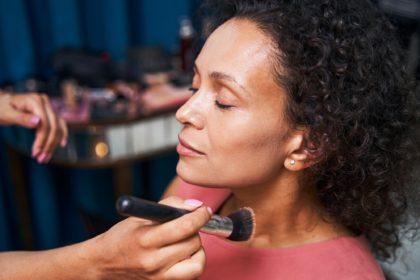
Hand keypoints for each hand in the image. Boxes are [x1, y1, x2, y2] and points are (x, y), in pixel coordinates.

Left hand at [0, 92, 67, 162]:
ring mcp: (48, 107)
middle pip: (53, 126)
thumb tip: (38, 122)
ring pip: (57, 127)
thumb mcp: (6, 113)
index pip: (44, 123)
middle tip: (41, 159)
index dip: (42, 139)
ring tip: (45, 157)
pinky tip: (62, 144)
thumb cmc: (1, 108)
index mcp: (35, 100)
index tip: (35, 154)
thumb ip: (21, 117)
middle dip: (48, 144)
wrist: (1, 103)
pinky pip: (59, 124)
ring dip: (53, 144)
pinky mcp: (49, 113)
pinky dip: (61, 134)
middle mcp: (45, 102)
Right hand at [88, 196, 211, 279]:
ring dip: (197, 249)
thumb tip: (196, 206)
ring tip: (186, 242)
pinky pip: (192, 275)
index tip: (204, 211)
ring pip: (197, 263)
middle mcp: (153, 261)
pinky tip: (183, 255)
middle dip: (195, 230)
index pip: (184, 227)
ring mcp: (159, 278)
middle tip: (186, 226)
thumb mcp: (141, 216)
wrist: (104, 264)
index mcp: (146, 239)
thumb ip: (170, 205)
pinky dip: (193, 263)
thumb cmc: (123, 236)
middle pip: (193, 243)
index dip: (200, 216)